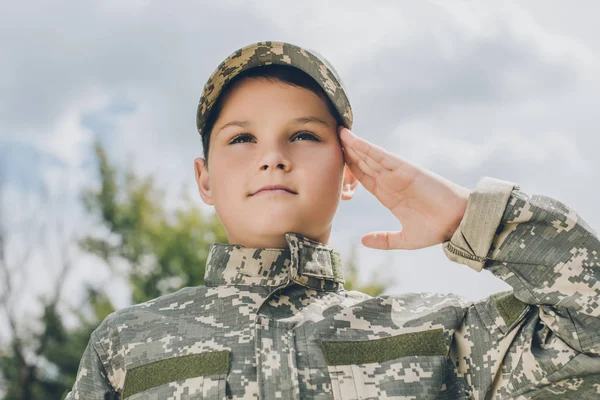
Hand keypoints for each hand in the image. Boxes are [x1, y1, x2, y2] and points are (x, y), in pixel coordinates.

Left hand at [339, 127, 470, 249]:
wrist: (457, 224)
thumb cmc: (436, 229)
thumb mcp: (404, 239)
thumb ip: (384, 239)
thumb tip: (363, 241)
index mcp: (388, 195)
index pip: (364, 178)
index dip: (349, 169)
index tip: (333, 161)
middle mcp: (391, 181)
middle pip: (364, 163)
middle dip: (348, 152)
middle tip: (330, 140)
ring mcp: (398, 174)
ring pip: (370, 156)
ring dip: (354, 145)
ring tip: (339, 133)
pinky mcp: (406, 169)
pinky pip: (383, 156)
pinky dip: (368, 148)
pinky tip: (354, 140)